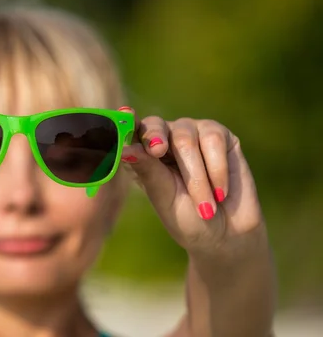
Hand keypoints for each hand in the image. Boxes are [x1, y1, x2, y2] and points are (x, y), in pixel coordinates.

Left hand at [118, 108, 265, 259]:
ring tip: (205, 206)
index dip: (125, 122)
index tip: (123, 114)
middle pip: (156, 126)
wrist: (225, 234)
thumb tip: (124, 149)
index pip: (130, 130)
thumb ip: (147, 169)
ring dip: (195, 176)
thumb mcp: (162, 195)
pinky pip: (213, 139)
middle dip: (155, 139)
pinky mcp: (220, 136)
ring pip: (185, 136)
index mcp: (143, 153)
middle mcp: (165, 138)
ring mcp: (192, 133)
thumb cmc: (186, 217)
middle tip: (157, 151)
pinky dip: (216, 170)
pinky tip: (220, 193)